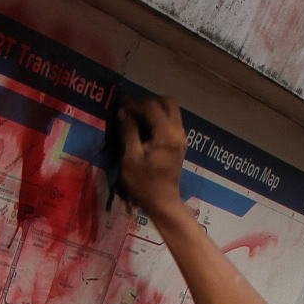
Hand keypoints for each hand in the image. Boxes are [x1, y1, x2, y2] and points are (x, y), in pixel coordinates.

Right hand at [116, 97, 188, 219]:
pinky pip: (172, 121)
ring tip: (136, 115)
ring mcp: (181, 138)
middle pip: (168, 102)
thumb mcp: (131, 158)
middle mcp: (178, 132)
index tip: (121, 104)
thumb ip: (129, 132)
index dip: (136, 103)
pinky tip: (145, 126)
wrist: (163, 203)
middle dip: (149, 101)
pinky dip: (159, 117)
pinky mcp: (180, 144)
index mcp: (166, 135)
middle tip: (132, 108)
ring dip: (155, 108)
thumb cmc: (144, 184)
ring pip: (172, 110)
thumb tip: (123, 112)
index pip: (152, 107)